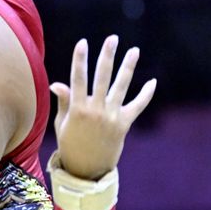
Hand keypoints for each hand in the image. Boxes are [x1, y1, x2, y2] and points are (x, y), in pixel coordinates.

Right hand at [49, 35, 155, 179]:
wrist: (87, 170)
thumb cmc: (70, 144)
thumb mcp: (62, 123)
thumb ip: (64, 102)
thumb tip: (57, 83)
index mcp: (77, 109)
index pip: (78, 78)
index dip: (80, 60)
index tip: (82, 43)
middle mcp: (95, 110)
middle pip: (102, 77)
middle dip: (107, 56)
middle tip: (112, 39)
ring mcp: (111, 117)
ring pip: (121, 86)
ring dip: (128, 67)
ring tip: (134, 51)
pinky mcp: (124, 125)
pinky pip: (137, 106)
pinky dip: (145, 95)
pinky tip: (153, 82)